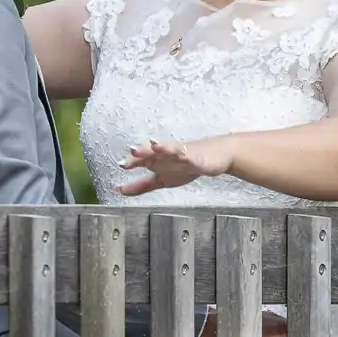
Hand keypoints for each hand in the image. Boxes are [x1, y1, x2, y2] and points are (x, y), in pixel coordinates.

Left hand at [115, 136, 235, 195]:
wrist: (217, 158)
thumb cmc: (188, 166)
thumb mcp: (162, 180)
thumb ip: (142, 186)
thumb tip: (120, 190)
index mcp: (157, 160)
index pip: (142, 161)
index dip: (132, 163)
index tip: (120, 167)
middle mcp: (166, 154)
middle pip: (152, 152)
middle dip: (142, 152)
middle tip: (131, 152)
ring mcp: (180, 153)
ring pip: (166, 149)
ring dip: (158, 147)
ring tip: (148, 146)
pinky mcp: (194, 156)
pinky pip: (184, 153)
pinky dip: (178, 151)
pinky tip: (175, 151)